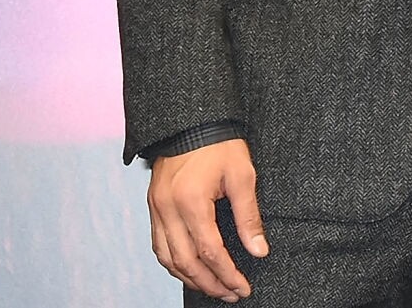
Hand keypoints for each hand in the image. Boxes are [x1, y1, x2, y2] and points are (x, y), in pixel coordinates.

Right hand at [147, 138, 267, 301]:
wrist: (191, 121)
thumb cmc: (220, 145)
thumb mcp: (242, 176)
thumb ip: (249, 216)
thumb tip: (259, 250)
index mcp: (191, 201)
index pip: (209, 251)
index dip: (227, 274)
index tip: (243, 287)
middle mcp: (167, 209)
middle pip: (186, 262)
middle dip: (210, 283)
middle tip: (232, 294)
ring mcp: (156, 208)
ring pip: (168, 258)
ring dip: (190, 278)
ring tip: (214, 288)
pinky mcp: (152, 206)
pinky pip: (158, 245)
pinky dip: (174, 263)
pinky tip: (190, 269)